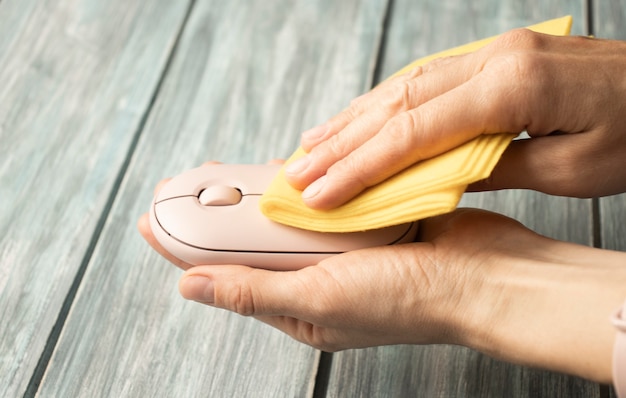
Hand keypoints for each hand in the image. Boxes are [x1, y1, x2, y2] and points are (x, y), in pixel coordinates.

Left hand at [139, 204, 625, 383]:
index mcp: (299, 308)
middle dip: (218, 215)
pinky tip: (278, 174)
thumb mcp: (319, 299)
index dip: (188, 247)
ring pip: (285, 220)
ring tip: (220, 177)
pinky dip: (298, 188)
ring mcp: (340, 250)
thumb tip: (189, 287)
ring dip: (254, 198)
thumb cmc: (408, 301)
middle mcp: (315, 281)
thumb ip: (252, 291)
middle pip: (253, 244)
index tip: (157, 219)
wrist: (483, 275)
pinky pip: (320, 203)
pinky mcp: (362, 224)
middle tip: (188, 186)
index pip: (228, 276)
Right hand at [284, 30, 625, 208]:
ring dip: (356, 117)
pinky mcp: (499, 56)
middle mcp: (494, 59)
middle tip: (299, 169)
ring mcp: (495, 51)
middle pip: (398, 102)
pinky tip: (365, 118)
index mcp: (512, 87)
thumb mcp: (572, 171)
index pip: (413, 133)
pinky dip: (390, 103)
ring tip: (314, 144)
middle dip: (343, 141)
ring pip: (406, 84)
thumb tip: (438, 177)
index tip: (321, 193)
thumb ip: (495, 168)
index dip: (360, 167)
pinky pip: (429, 78)